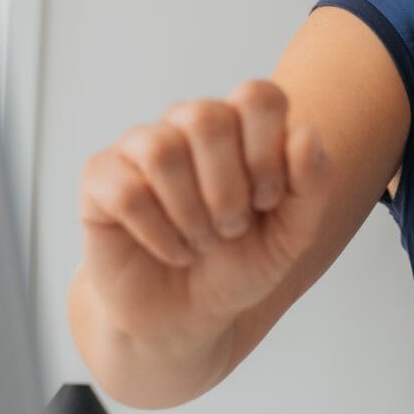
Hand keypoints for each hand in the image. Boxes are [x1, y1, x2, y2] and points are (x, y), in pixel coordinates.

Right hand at [77, 81, 340, 350]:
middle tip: (232, 228)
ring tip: (201, 243)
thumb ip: (313, 184)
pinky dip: (159, 234)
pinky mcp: (100, 179)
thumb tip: (306, 133)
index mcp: (238, 125)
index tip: (268, 200)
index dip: (268, 152)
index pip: (257, 97)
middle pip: (206, 117)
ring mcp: (139, 147)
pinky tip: (172, 251)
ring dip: (191, 213)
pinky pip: (126, 191)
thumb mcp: (292, 235)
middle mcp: (186, 125)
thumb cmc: (237, 264)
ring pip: (161, 150)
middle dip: (228, 188)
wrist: (186, 316)